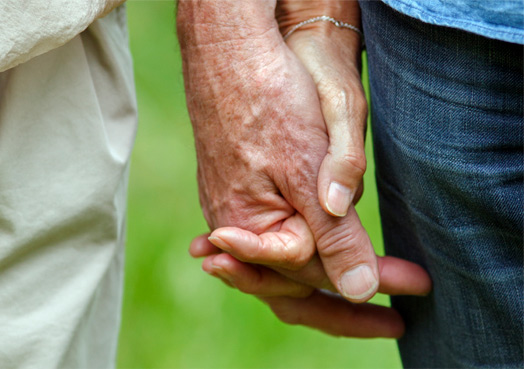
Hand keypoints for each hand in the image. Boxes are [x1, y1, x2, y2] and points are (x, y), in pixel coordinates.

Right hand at [178, 0, 378, 302]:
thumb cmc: (270, 101)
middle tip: (392, 315)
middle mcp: (231, 226)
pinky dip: (297, 245)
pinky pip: (268, 232)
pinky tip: (308, 248)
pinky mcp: (233, 187)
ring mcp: (229, 206)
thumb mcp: (311, 171)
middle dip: (344, 295)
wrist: (228, 49)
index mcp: (247, 229)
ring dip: (322, 272)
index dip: (368, 283)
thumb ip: (332, 236)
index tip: (413, 286)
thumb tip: (357, 289)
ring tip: (362, 286)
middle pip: (291, 284)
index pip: (312, 277)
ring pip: (280, 259)